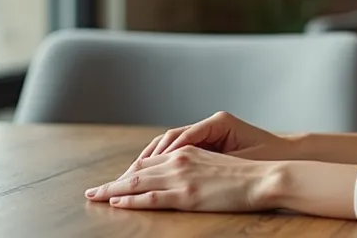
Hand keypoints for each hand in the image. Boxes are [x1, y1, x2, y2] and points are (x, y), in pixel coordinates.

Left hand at [86, 145, 278, 211]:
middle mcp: (180, 161)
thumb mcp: (215, 164)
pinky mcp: (187, 194)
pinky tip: (116, 202)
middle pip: (137, 171)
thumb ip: (195, 167)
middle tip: (92, 191)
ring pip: (138, 183)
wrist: (264, 177)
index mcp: (187, 153)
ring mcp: (182, 177)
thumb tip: (179, 178)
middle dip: (113, 182)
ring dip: (113, 190)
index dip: (129, 174)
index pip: (149, 163)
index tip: (114, 182)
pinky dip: (131, 200)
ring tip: (94, 197)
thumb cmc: (246, 174)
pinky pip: (151, 198)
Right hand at [133, 111, 287, 165]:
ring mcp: (208, 131)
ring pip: (170, 143)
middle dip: (147, 158)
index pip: (182, 137)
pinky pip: (180, 149)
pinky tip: (149, 173)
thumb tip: (183, 168)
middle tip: (125, 177)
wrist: (287, 156)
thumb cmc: (268, 159)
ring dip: (150, 160)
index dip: (161, 155)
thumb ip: (214, 164)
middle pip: (170, 138)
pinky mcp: (208, 141)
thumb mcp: (241, 162)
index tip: (144, 171)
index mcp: (219, 123)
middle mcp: (211, 123)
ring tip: (130, 176)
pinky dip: (163, 161)